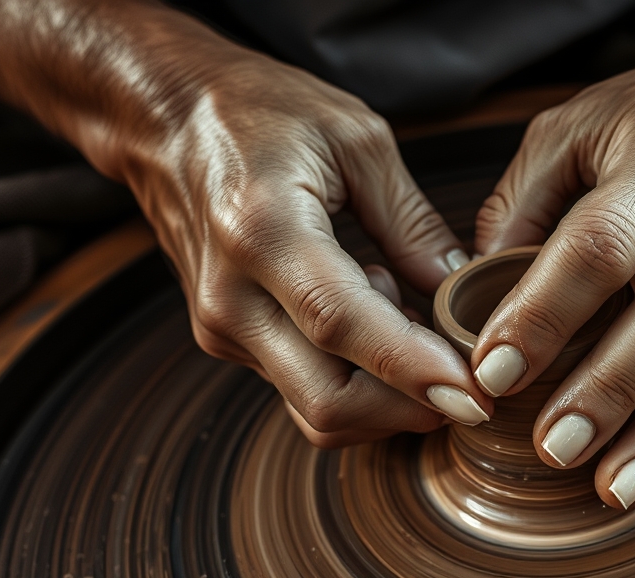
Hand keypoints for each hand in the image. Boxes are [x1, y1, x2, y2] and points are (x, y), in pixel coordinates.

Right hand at [114, 43, 490, 446]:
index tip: (472, 395)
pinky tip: (370, 311)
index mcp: (262, 230)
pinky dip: (356, 375)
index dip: (411, 369)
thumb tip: (461, 288)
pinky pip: (302, 388)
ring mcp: (222, 328)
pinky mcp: (225, 342)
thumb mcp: (356, 139)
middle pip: (327, 399)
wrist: (161, 119)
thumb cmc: (257, 112)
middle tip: (467, 379)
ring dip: (383, 392)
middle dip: (407, 409)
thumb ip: (412, 222)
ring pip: (317, 409)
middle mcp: (231, 296)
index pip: (341, 324)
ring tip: (404, 310)